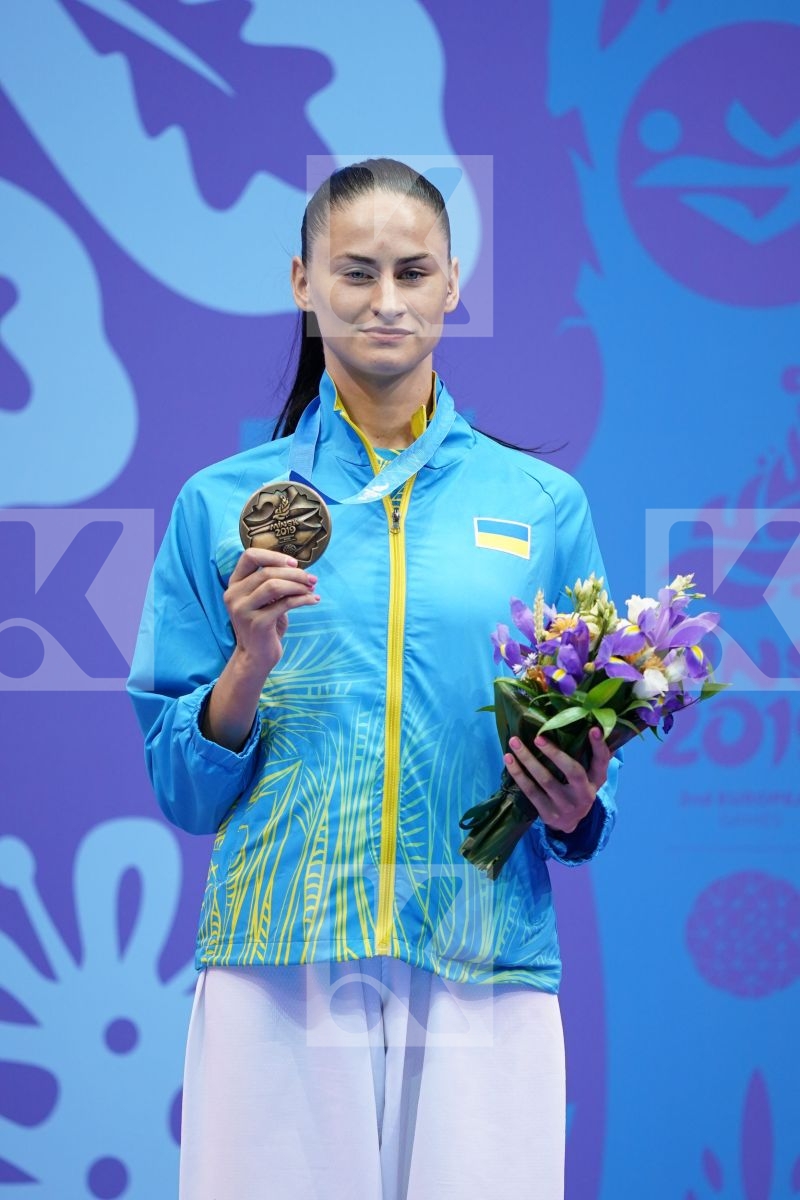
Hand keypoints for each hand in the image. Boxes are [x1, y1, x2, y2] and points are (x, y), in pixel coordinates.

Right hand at [224, 547, 319, 677]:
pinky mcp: (257, 623)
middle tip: (312, 579)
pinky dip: (303, 599)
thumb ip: (271, 581)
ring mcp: (243, 610)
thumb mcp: (263, 600)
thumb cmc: (264, 624)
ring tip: (312, 589)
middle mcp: (234, 595)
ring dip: (298, 585)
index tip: (294, 564)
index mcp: (234, 584)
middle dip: (295, 574)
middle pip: (267, 572)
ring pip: (275, 585)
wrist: (256, 657)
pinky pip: (285, 604)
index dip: (274, 556)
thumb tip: (298, 568)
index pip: (249, 556)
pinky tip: (313, 600)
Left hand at [504, 727, 609, 833]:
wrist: (569, 824)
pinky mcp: (548, 813)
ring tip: (514, 742)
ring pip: (545, 780)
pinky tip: (509, 759)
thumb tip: (590, 725)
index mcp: (596, 781)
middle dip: (555, 753)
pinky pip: (530, 791)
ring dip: (527, 759)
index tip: (593, 729)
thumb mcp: (590, 777)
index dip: (599, 746)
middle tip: (538, 737)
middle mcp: (584, 794)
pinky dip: (518, 774)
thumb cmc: (577, 789)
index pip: (601, 762)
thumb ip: (590, 756)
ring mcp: (565, 805)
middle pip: (572, 771)